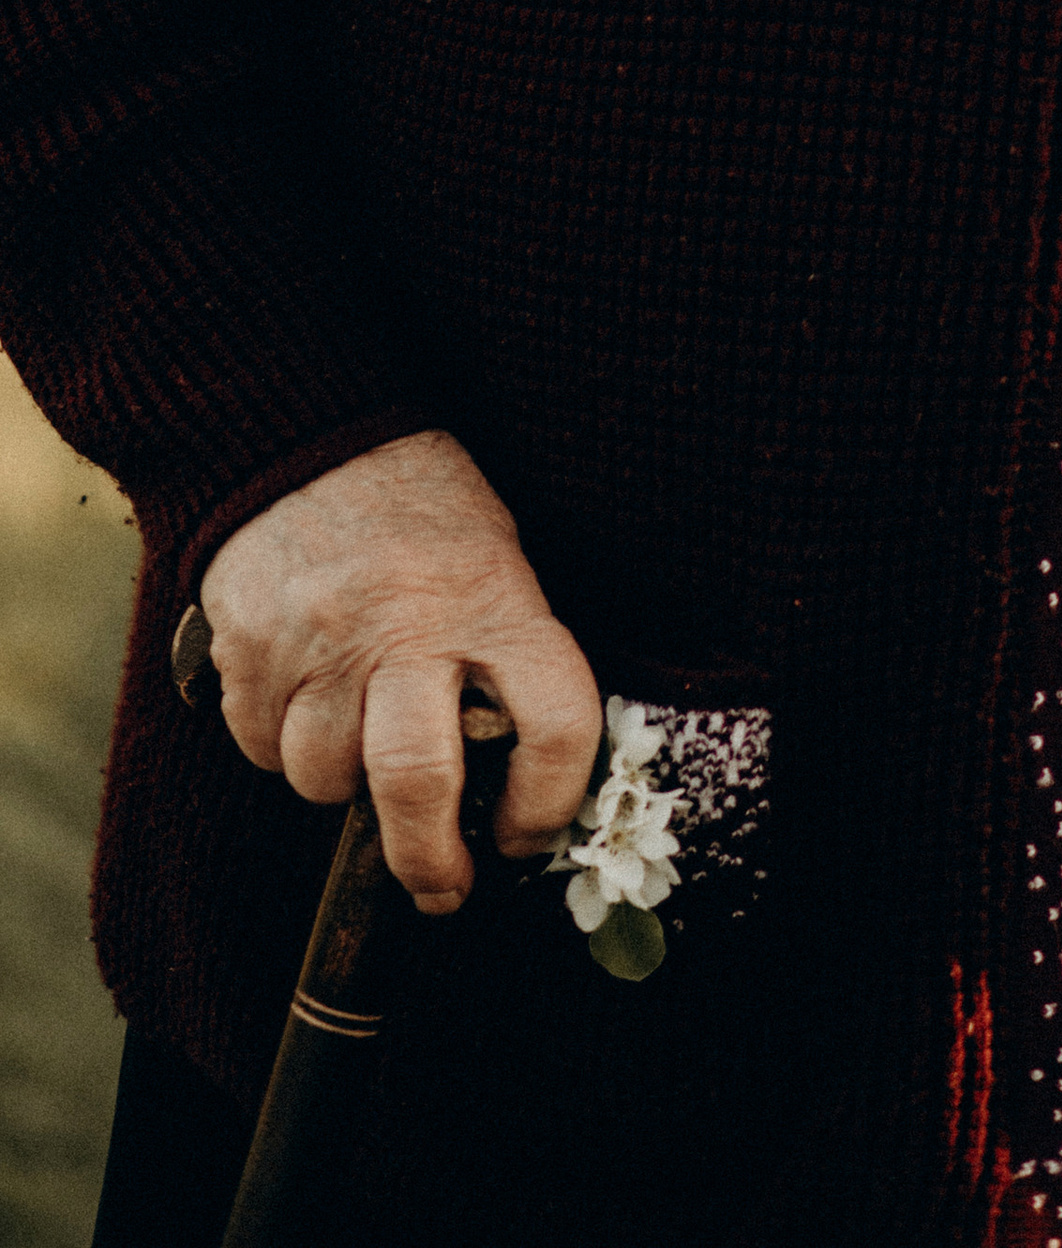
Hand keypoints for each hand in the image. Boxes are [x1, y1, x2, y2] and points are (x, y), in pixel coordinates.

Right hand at [198, 430, 599, 912]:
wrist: (307, 433)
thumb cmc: (422, 509)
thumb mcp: (495, 557)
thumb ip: (502, 655)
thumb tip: (508, 784)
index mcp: (495, 600)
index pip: (554, 722)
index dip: (550, 802)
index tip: (526, 835)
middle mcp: (408, 627)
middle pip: (418, 784)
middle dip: (428, 859)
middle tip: (441, 888)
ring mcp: (320, 642)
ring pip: (325, 781)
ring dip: (341, 781)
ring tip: (356, 722)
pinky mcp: (247, 651)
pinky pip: (263, 749)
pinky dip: (282, 742)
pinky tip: (302, 687)